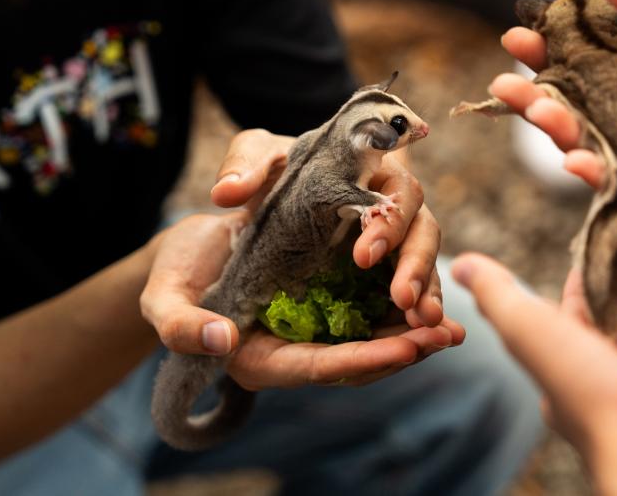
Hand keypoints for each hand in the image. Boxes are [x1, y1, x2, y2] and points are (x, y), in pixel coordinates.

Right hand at [140, 213, 463, 389]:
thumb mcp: (163, 296)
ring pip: (370, 339)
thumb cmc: (175, 274)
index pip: (316, 367)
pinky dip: (402, 309)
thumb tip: (223, 339)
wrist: (192, 248)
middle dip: (401, 351)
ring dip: (412, 335)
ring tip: (453, 330)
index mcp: (257, 358)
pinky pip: (371, 313)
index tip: (403, 349)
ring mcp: (315, 328)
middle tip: (445, 338)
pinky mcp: (329, 302)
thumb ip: (182, 325)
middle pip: (355, 361)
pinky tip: (437, 304)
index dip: (360, 360)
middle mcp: (294, 349)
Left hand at [209, 129, 443, 326]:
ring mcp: (398, 246)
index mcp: (375, 172)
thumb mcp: (258, 160)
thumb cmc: (274, 175)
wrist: (271, 204)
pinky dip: (424, 316)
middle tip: (404, 299)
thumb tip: (227, 192)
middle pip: (424, 232)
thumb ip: (246, 165)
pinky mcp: (391, 278)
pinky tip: (430, 339)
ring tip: (426, 329)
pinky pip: (416, 297)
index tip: (363, 256)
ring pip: (427, 268)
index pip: (398, 192)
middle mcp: (395, 208)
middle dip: (417, 267)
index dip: (388, 225)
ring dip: (428, 298)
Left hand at [452, 253, 616, 495]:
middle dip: (597, 312)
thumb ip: (499, 297)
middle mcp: (583, 397)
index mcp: (551, 374)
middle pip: (586, 343)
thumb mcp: (533, 331)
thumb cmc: (594, 394)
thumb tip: (461, 263)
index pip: (551, 324)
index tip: (580, 267)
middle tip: (616, 283)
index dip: (566, 294)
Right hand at [494, 0, 616, 219]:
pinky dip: (597, 178)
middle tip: (506, 82)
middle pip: (579, 112)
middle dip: (536, 97)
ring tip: (532, 110)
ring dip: (554, 133)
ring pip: (593, 149)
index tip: (520, 37)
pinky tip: (575, 160)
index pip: (589, 66)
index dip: (552, 54)